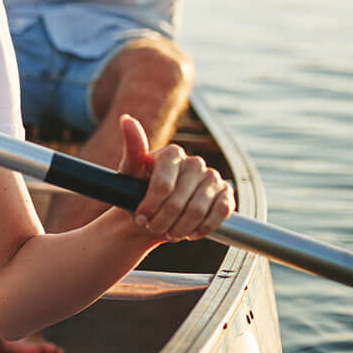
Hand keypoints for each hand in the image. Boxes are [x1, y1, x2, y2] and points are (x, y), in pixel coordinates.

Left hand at [116, 115, 234, 241]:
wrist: (154, 213)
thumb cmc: (138, 191)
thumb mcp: (129, 172)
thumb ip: (132, 148)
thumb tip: (126, 119)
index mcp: (172, 153)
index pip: (162, 185)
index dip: (150, 205)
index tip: (140, 216)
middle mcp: (195, 162)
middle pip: (179, 201)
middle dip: (163, 220)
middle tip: (153, 227)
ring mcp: (212, 178)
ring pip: (199, 210)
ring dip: (181, 228)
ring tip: (168, 232)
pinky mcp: (226, 194)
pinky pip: (221, 213)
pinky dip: (204, 227)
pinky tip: (190, 233)